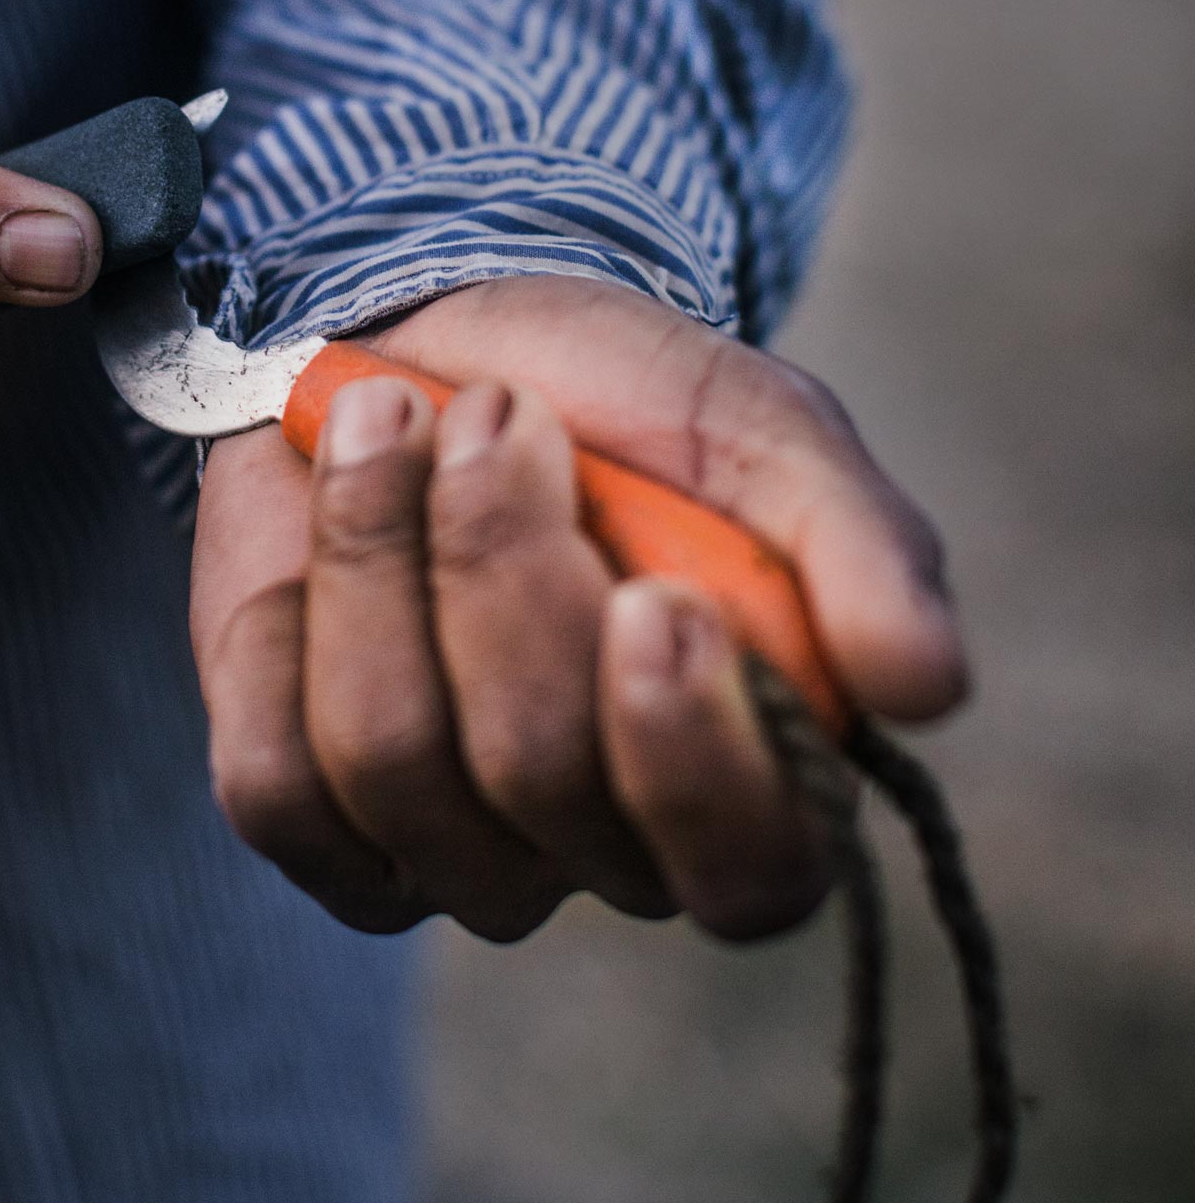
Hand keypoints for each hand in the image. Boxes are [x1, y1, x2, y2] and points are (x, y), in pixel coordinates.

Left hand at [189, 274, 964, 943]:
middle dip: (502, 561)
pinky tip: (326, 522)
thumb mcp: (759, 428)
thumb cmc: (617, 398)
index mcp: (756, 777)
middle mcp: (604, 848)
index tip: (657, 596)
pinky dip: (290, 617)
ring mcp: (447, 848)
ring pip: (392, 764)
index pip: (747, 872)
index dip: (689, 755)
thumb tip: (928, 687)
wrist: (423, 330)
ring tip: (395, 419)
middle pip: (538, 774)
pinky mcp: (306, 817)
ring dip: (381, 556)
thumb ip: (858, 546)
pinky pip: (274, 781)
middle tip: (504, 413)